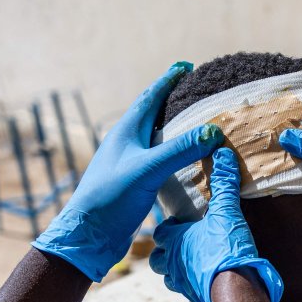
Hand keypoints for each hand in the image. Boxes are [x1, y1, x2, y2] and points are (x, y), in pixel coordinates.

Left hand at [32, 62, 222, 281]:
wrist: (89, 235)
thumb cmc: (112, 197)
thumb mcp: (148, 169)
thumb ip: (179, 150)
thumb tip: (213, 131)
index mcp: (126, 131)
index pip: (151, 97)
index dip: (169, 80)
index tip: (186, 66)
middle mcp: (126, 143)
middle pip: (152, 113)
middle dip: (172, 100)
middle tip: (194, 91)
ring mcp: (129, 163)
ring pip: (155, 137)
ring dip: (173, 128)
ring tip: (194, 123)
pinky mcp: (133, 183)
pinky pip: (158, 160)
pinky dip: (173, 154)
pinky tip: (184, 162)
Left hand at [150, 147, 283, 301]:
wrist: (236, 289)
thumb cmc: (224, 248)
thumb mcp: (226, 211)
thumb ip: (224, 183)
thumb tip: (223, 154)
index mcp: (174, 239)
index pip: (161, 231)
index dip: (167, 226)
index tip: (177, 221)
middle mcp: (172, 261)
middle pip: (158, 257)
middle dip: (165, 250)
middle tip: (179, 243)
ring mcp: (181, 282)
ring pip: (168, 277)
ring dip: (175, 269)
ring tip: (188, 262)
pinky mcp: (194, 297)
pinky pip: (186, 291)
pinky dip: (191, 283)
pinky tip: (202, 278)